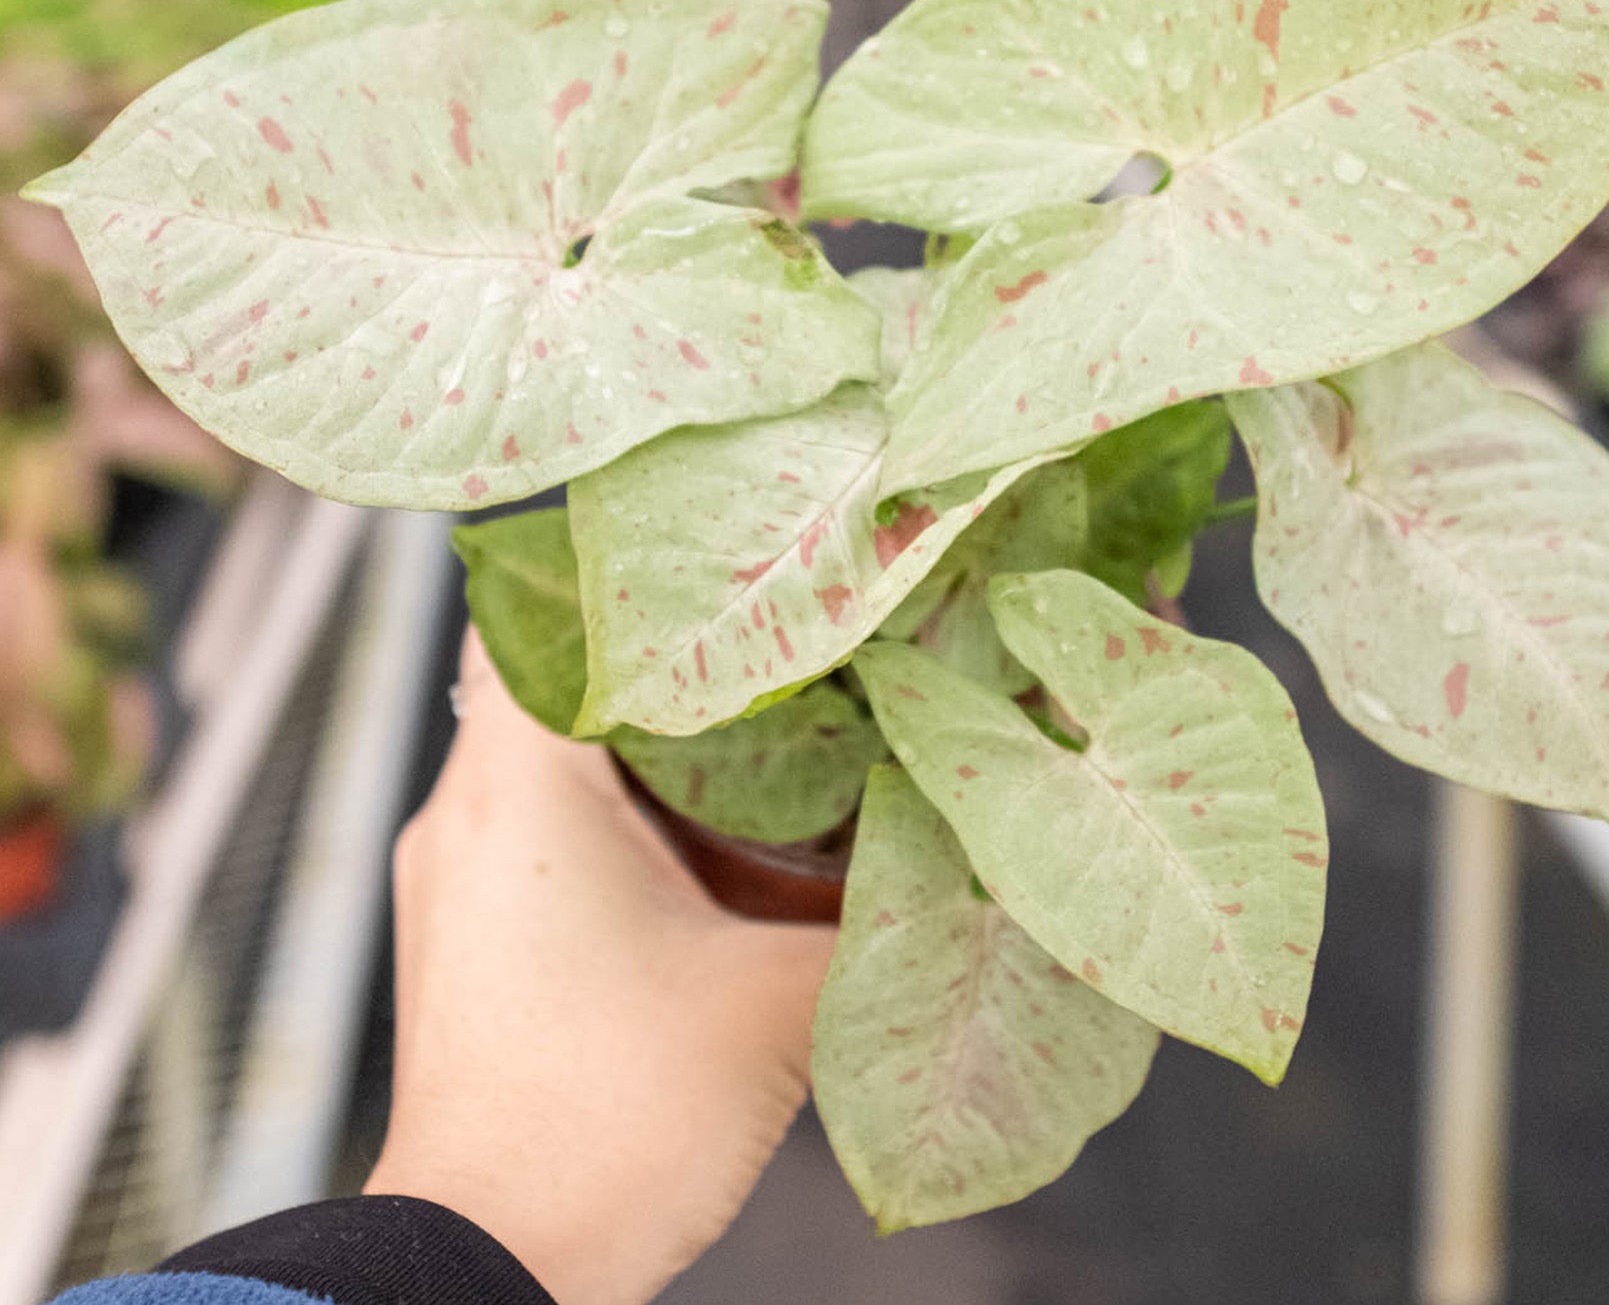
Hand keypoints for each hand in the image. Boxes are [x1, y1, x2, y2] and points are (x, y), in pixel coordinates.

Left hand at [366, 627, 835, 1304]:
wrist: (489, 1270)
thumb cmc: (603, 1126)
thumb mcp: (774, 1004)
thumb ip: (877, 918)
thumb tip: (957, 859)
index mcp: (515, 785)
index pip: (543, 609)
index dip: (637, 572)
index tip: (727, 564)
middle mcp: (466, 815)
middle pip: (568, 681)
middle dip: (678, 669)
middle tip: (781, 656)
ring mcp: (460, 882)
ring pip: (561, 764)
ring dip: (658, 755)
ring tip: (768, 749)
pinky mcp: (474, 943)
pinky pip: (550, 837)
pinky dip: (630, 824)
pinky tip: (719, 855)